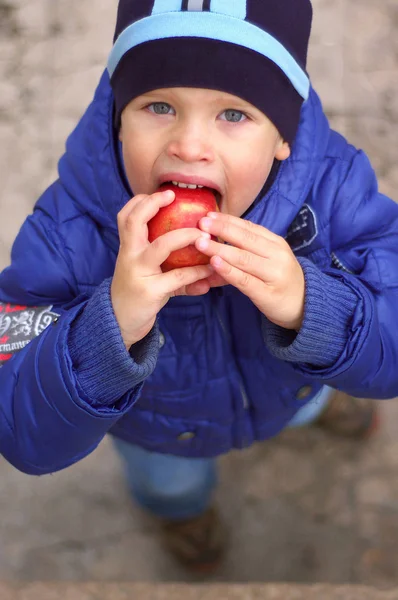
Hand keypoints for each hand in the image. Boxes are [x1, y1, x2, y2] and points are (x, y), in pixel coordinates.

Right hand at [111, 189, 213, 348]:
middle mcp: (130, 256)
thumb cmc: (137, 293)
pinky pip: (178, 277)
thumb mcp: (148, 274)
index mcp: (128, 248)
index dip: (141, 201)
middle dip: (153, 205)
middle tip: (174, 197)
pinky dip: (197, 273)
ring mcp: (138, 272)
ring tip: (205, 236)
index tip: (164, 193)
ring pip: (162, 246)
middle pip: (134, 221)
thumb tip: (203, 258)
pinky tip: (210, 273)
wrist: (118, 323)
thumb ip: (171, 264)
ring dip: (186, 236)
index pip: (126, 216)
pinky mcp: (150, 291)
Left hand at [196, 212, 304, 329]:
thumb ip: (244, 251)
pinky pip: (244, 280)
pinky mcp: (267, 293)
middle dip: (222, 230)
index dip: (228, 221)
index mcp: (275, 243)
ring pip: (243, 258)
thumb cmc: (279, 280)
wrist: (304, 306)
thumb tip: (212, 243)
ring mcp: (274, 274)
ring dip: (220, 249)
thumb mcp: (267, 260)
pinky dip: (228, 270)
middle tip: (201, 225)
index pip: (249, 227)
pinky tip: (214, 263)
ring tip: (201, 243)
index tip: (208, 216)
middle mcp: (277, 255)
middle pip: (246, 239)